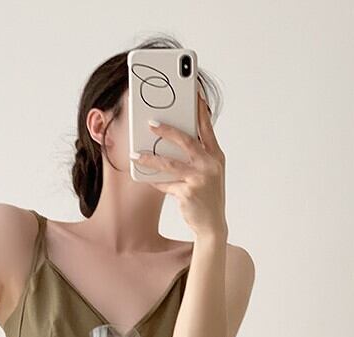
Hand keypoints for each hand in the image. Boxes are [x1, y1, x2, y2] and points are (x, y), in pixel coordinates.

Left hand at [131, 92, 226, 238]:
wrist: (212, 225)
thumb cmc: (207, 197)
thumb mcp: (207, 174)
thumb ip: (195, 157)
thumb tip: (170, 143)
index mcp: (216, 156)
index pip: (206, 128)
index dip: (199, 109)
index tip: (192, 92)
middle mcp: (210, 164)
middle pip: (186, 141)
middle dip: (167, 130)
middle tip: (151, 123)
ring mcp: (200, 178)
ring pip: (170, 163)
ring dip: (151, 157)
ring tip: (137, 154)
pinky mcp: (188, 192)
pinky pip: (166, 183)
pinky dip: (155, 181)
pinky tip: (146, 177)